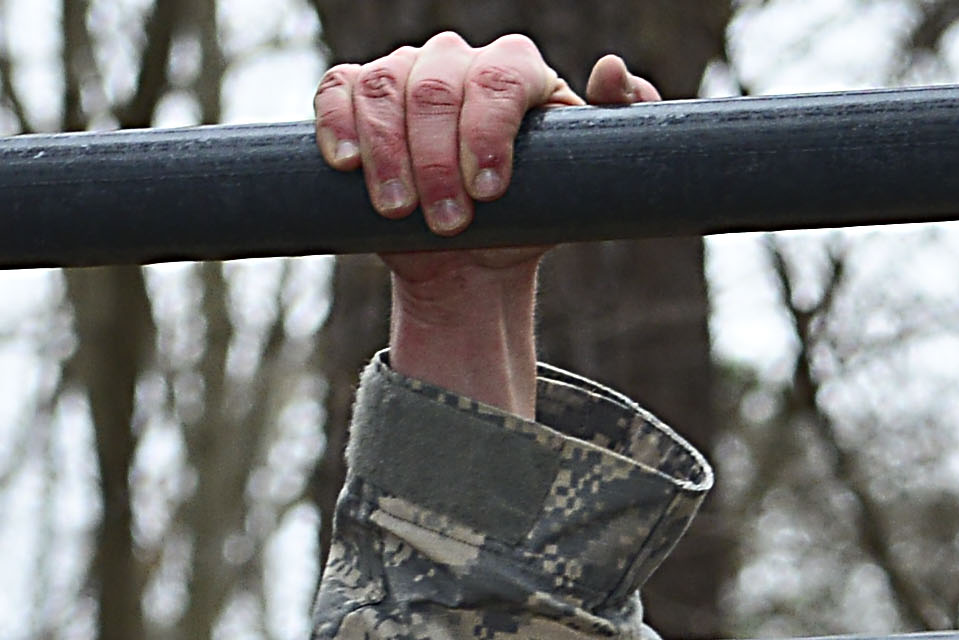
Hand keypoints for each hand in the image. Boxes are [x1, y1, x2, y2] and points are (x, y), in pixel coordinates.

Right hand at [314, 38, 658, 415]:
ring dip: (390, 155)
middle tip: (449, 223)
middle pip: (438, 84)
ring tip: (400, 212)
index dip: (488, 132)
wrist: (473, 260)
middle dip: (438, 159)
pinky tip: (348, 164)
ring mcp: (406, 73)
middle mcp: (459, 60)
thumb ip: (620, 127)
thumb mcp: (583, 182)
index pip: (500, 79)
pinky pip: (339, 89)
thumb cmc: (530, 216)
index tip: (489, 192)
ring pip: (385, 87)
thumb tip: (612, 69)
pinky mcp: (360, 98)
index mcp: (516, 70)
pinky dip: (338, 124)